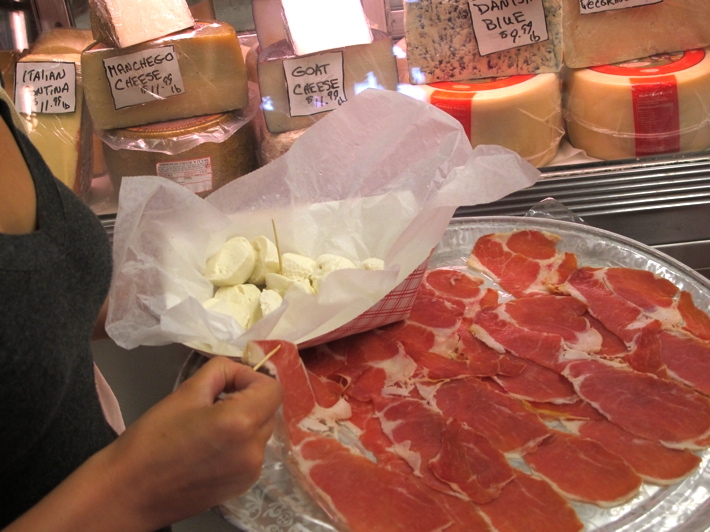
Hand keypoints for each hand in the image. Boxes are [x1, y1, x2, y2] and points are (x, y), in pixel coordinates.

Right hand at [5, 356, 281, 531]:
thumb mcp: (186, 392)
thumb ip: (221, 372)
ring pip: (260, 431)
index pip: (272, 389)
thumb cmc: (152, 438)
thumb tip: (239, 371)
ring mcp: (251, 471)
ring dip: (244, 421)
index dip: (251, 378)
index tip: (227, 382)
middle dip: (247, 399)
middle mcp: (254, 449)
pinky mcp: (243, 486)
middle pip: (268, 410)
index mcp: (241, 423)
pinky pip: (252, 452)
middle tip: (213, 401)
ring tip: (209, 426)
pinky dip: (239, 443)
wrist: (130, 491)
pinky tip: (210, 447)